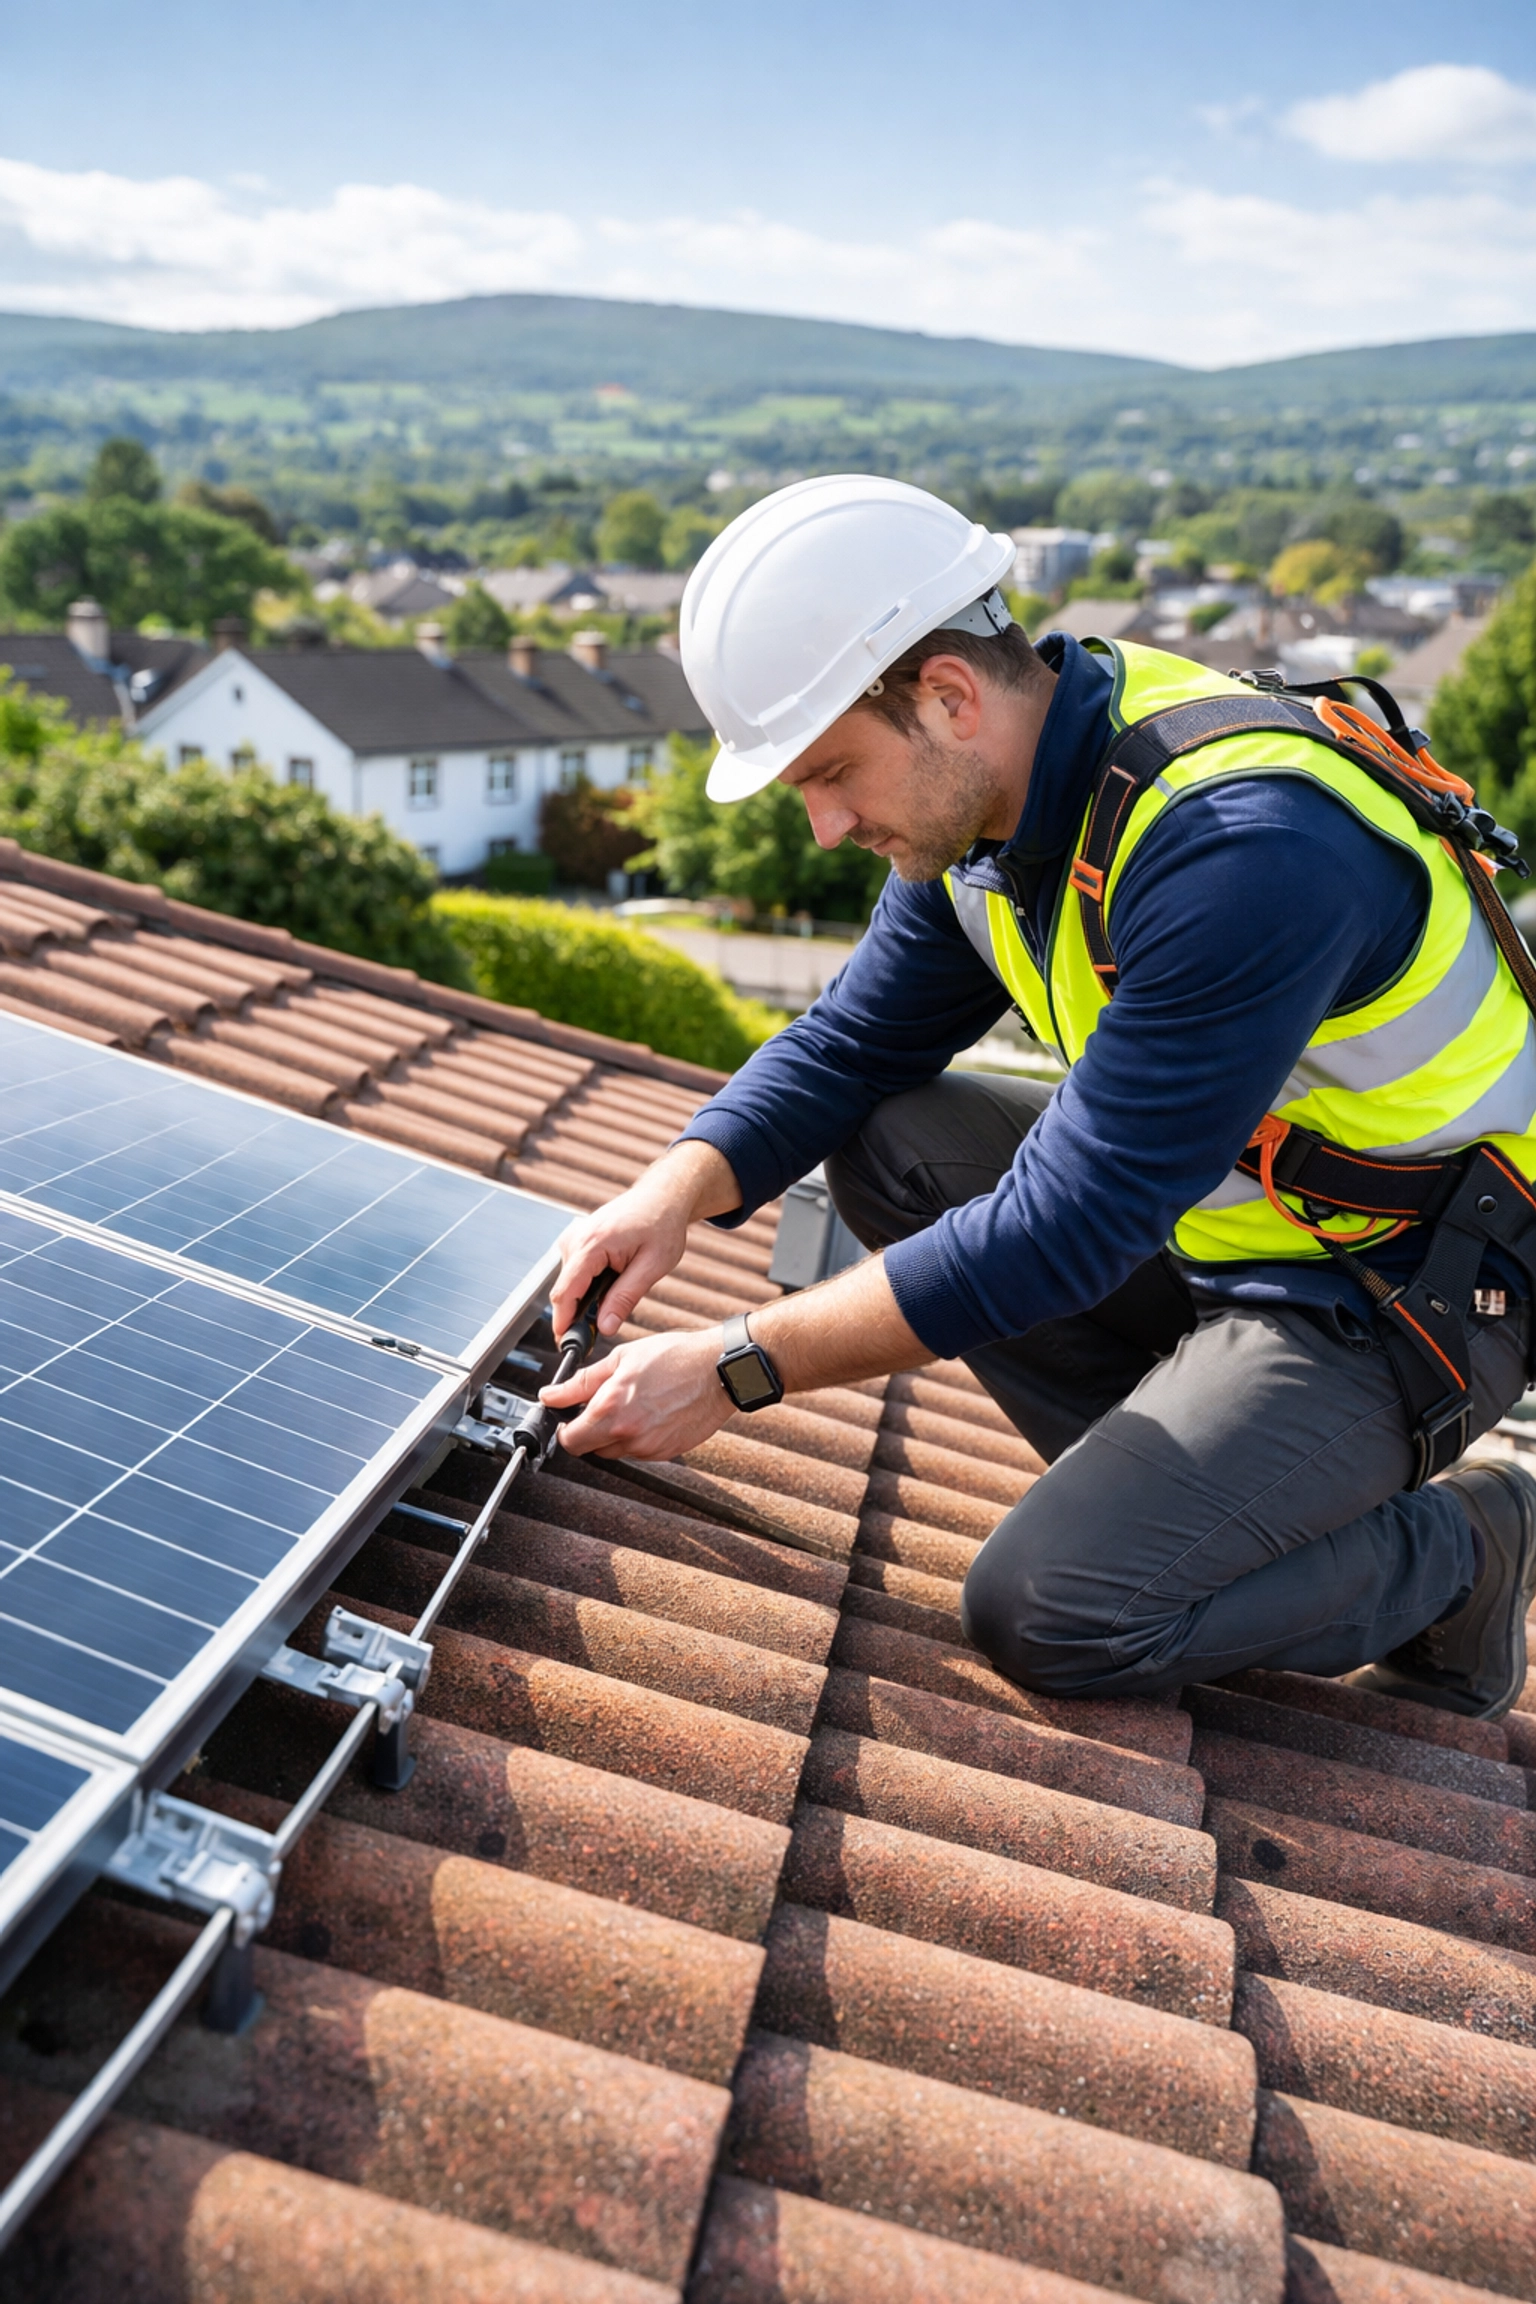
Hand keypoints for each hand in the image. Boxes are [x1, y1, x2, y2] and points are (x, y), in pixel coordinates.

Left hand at [541, 1326, 732, 1459]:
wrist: (719, 1369)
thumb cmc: (675, 1357)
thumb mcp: (621, 1359)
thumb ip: (580, 1382)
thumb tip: (551, 1395)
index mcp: (611, 1410)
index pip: (570, 1441)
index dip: (565, 1429)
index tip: (569, 1419)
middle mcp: (628, 1435)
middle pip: (591, 1450)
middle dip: (589, 1431)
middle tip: (603, 1406)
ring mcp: (649, 1447)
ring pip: (616, 1450)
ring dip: (615, 1433)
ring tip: (635, 1403)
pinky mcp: (667, 1452)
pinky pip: (640, 1451)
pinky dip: (638, 1436)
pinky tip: (652, 1411)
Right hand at [549, 1141, 739, 1339]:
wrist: (662, 1196)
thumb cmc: (662, 1225)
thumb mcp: (652, 1266)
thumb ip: (625, 1298)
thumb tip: (604, 1328)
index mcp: (592, 1243)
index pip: (566, 1292)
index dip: (563, 1322)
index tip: (566, 1345)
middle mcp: (575, 1238)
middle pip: (565, 1290)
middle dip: (579, 1314)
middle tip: (603, 1328)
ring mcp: (573, 1237)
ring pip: (570, 1282)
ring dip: (587, 1298)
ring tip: (618, 1295)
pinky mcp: (576, 1239)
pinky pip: (575, 1272)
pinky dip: (589, 1284)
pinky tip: (613, 1281)